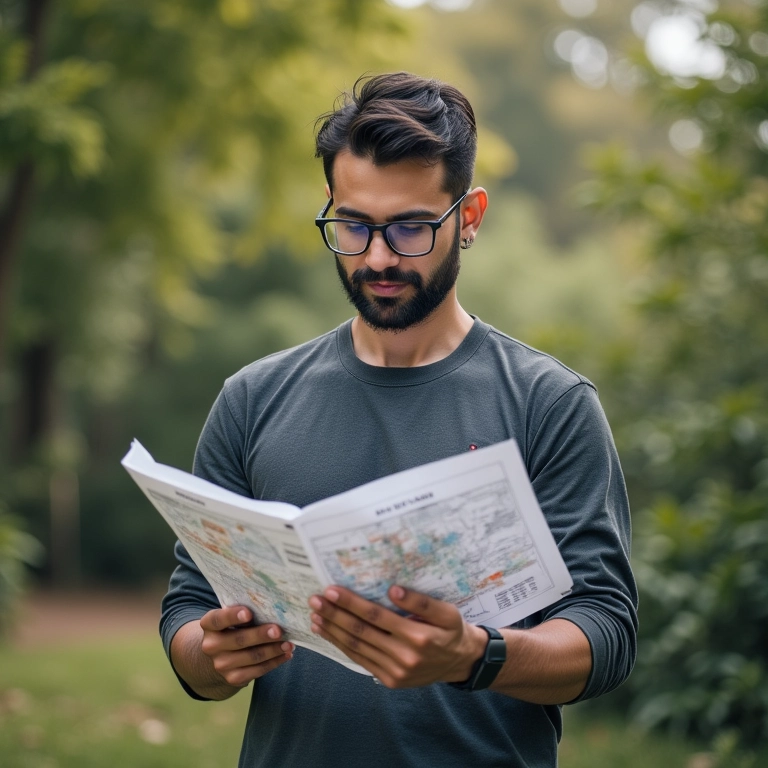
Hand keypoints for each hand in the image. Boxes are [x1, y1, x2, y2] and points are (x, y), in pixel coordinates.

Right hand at [199, 605, 293, 687]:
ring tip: (289, 644)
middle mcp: (211, 646)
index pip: (218, 619)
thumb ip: (245, 613)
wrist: (220, 656)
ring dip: (273, 650)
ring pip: (252, 656)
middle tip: (279, 631)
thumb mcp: (232, 618)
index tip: (249, 613)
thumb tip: (274, 610)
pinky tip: (285, 655)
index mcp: (209, 625)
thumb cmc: (233, 628)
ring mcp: (221, 664)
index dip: (232, 616)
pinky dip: (274, 662)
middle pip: (239, 640)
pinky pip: (257, 671)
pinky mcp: (233, 678)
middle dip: (261, 635)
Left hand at [308, 585, 486, 688]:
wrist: (460, 662)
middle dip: (334, 615)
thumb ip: (421, 601)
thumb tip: (392, 590)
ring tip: (315, 615)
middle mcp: (403, 656)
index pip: (376, 616)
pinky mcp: (389, 680)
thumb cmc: (451, 630)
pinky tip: (329, 633)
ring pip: (356, 647)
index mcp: (417, 636)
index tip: (331, 590)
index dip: (351, 603)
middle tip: (315, 600)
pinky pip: (360, 660)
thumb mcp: (446, 612)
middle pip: (361, 631)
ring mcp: (395, 671)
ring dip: (333, 631)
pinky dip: (341, 646)